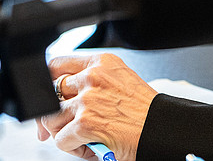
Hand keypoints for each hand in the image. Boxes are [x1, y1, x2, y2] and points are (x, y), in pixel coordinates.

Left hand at [37, 53, 156, 160]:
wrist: (163, 129)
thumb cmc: (144, 112)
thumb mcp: (119, 83)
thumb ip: (90, 85)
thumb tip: (58, 104)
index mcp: (103, 63)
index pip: (57, 64)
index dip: (49, 82)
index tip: (50, 96)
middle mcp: (93, 76)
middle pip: (50, 93)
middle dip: (53, 113)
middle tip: (60, 127)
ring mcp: (88, 99)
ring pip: (51, 119)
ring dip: (63, 132)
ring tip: (82, 137)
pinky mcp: (85, 123)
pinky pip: (61, 141)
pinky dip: (73, 148)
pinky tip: (91, 146)